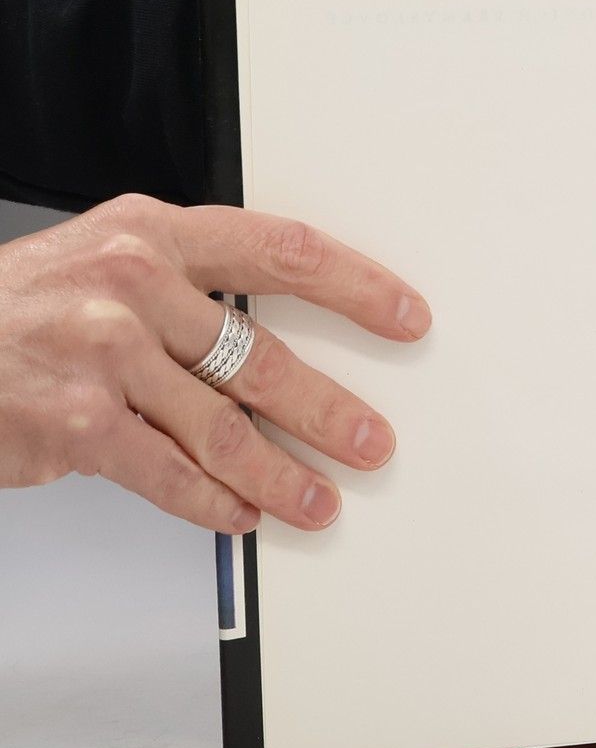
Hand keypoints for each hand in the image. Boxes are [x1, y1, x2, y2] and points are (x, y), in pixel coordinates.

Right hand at [0, 195, 428, 532]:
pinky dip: (212, 501)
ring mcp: (103, 353)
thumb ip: (186, 289)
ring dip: (282, 475)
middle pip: (264, 356)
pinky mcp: (75, 420)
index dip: (357, 286)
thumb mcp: (101, 261)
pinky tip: (239, 513)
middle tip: (373, 442)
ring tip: (318, 500)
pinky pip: (168, 471)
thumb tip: (276, 344)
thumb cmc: (16, 307)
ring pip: (224, 426)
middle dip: (330, 410)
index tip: (405, 316)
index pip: (283, 251)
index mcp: (153, 234)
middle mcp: (133, 285)